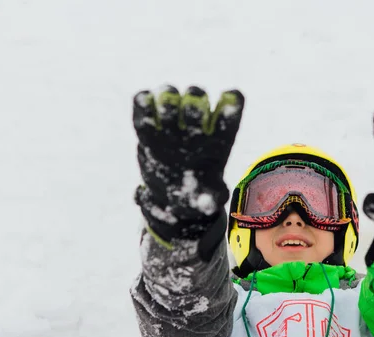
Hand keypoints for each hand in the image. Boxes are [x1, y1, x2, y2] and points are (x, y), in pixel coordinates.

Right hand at [132, 85, 244, 240]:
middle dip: (194, 101)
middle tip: (191, 107)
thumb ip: (209, 199)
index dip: (231, 104)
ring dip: (168, 96)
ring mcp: (172, 124)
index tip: (230, 98)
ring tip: (166, 106)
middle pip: (196, 101)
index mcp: (219, 140)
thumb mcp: (205, 200)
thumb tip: (210, 203)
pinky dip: (142, 102)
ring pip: (171, 97)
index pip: (229, 116)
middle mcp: (196, 126)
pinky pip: (143, 106)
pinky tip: (145, 102)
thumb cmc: (196, 193)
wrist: (172, 194)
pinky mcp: (148, 127)